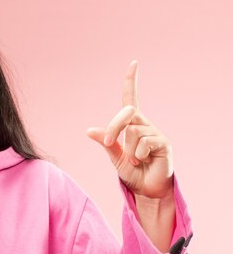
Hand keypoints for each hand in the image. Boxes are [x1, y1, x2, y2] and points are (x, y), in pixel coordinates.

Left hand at [86, 60, 173, 199]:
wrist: (147, 190)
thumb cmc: (133, 173)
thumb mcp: (115, 157)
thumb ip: (107, 143)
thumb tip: (90, 130)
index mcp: (132, 125)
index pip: (131, 99)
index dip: (131, 82)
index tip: (134, 63)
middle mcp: (144, 125)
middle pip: (127, 113)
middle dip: (114, 127)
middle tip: (110, 143)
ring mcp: (155, 133)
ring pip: (132, 133)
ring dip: (128, 151)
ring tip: (135, 162)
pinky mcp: (164, 143)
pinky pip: (144, 143)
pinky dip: (137, 155)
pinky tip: (143, 162)